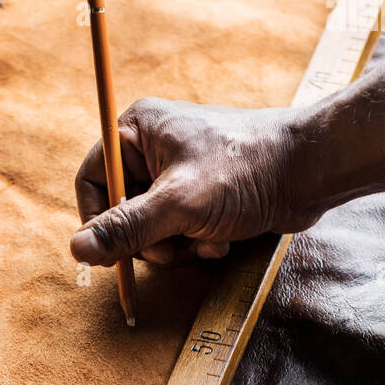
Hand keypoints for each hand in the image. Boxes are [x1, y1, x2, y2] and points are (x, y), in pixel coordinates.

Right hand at [70, 97, 319, 267]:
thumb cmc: (245, 171)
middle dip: (148, 239)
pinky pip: (178, 232)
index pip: (94, 180)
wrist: (307, 172)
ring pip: (151, 229)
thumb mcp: (178, 204)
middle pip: (121, 211)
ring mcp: (178, 174)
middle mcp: (153, 148)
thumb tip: (77, 249)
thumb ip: (126, 228)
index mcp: (137, 131)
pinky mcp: (201, 196)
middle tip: (171, 248)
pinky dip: (196, 243)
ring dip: (177, 246)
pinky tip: (221, 238)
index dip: (98, 220)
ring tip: (206, 238)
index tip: (111, 253)